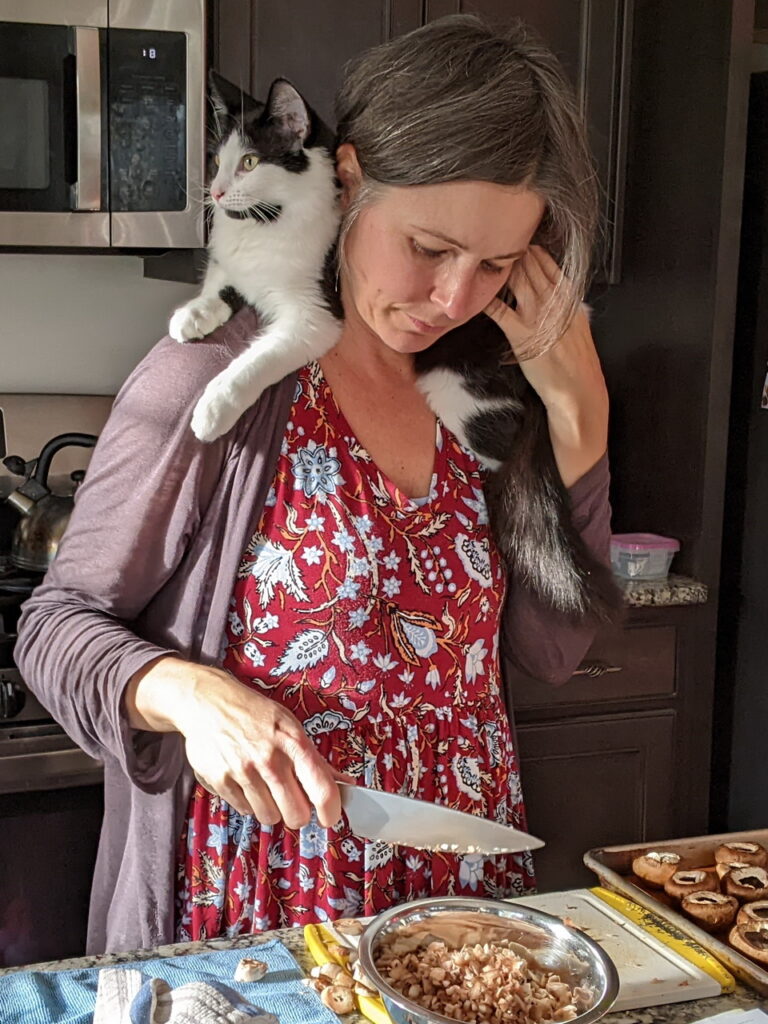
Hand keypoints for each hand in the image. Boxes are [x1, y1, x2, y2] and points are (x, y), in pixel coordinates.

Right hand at [125, 656, 342, 827]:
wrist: (210, 702)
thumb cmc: (255, 714)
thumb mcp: (291, 727)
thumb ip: (317, 760)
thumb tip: (345, 783)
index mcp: (293, 743)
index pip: (322, 790)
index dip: (330, 812)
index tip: (329, 818)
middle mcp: (269, 759)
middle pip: (296, 815)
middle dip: (298, 814)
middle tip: (293, 801)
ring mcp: (243, 772)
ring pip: (269, 817)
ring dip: (271, 808)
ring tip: (265, 785)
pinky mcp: (220, 781)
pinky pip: (244, 810)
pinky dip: (248, 802)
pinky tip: (245, 781)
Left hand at [483, 245, 608, 486]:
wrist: (578, 390)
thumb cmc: (578, 365)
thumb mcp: (580, 329)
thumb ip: (570, 311)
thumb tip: (566, 300)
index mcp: (570, 302)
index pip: (552, 268)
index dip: (536, 252)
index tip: (524, 240)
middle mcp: (555, 305)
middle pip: (533, 269)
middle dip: (516, 253)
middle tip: (499, 239)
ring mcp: (539, 319)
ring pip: (519, 282)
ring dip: (504, 268)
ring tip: (488, 255)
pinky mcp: (522, 336)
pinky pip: (502, 311)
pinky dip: (489, 300)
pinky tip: (478, 292)